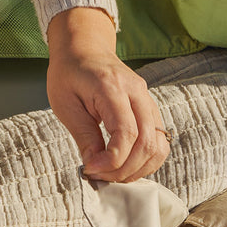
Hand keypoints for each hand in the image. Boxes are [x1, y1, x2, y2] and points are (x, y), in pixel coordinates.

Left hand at [45, 7, 169, 181]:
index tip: (91, 169)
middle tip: (102, 176)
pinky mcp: (151, 111)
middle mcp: (137, 93)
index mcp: (112, 87)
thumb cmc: (70, 74)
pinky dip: (146, 161)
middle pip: (147, 143)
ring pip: (158, 145)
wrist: (84, 49)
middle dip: (124, 169)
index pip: (126, 133)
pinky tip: (126, 165)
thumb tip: (95, 166)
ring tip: (114, 174)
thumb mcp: (66, 105)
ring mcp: (148, 101)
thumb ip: (84, 137)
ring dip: (138, 169)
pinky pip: (159, 142)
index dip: (112, 160)